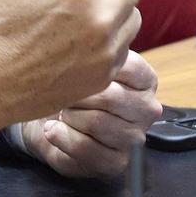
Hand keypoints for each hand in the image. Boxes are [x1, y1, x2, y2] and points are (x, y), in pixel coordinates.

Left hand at [21, 51, 161, 177]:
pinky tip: (52, 129)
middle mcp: (147, 109)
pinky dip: (62, 137)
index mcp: (146, 80)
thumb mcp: (82, 59)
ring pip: (96, 122)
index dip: (91, 67)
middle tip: (58, 91)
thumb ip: (93, 46)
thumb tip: (88, 34)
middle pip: (110, 96)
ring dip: (68, 116)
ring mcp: (134, 138)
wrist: (49, 119)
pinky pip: (85, 149)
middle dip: (76, 93)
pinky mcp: (116, 162)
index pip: (127, 67)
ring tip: (59, 110)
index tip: (70, 66)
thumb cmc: (70, 85)